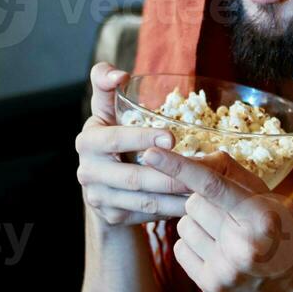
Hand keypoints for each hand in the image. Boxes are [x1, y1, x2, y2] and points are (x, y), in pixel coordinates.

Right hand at [75, 61, 192, 226]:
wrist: (103, 182)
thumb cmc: (113, 135)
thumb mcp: (106, 110)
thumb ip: (105, 85)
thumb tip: (119, 74)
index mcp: (87, 141)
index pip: (115, 139)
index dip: (142, 138)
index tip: (172, 137)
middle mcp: (87, 171)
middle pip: (134, 177)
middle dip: (169, 174)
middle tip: (200, 170)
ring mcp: (98, 198)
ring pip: (144, 200)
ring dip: (176, 196)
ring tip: (205, 189)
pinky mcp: (112, 217)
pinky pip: (148, 215)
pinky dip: (172, 210)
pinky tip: (196, 204)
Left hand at [141, 146, 292, 291]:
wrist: (290, 287)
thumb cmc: (275, 229)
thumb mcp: (268, 197)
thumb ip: (231, 175)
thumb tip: (189, 160)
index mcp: (263, 216)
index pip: (213, 186)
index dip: (180, 167)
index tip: (151, 153)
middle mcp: (245, 245)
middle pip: (193, 204)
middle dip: (204, 203)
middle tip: (229, 217)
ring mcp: (227, 269)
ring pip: (183, 226)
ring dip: (198, 225)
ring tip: (225, 237)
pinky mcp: (211, 285)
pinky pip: (180, 249)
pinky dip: (193, 247)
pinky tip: (217, 253)